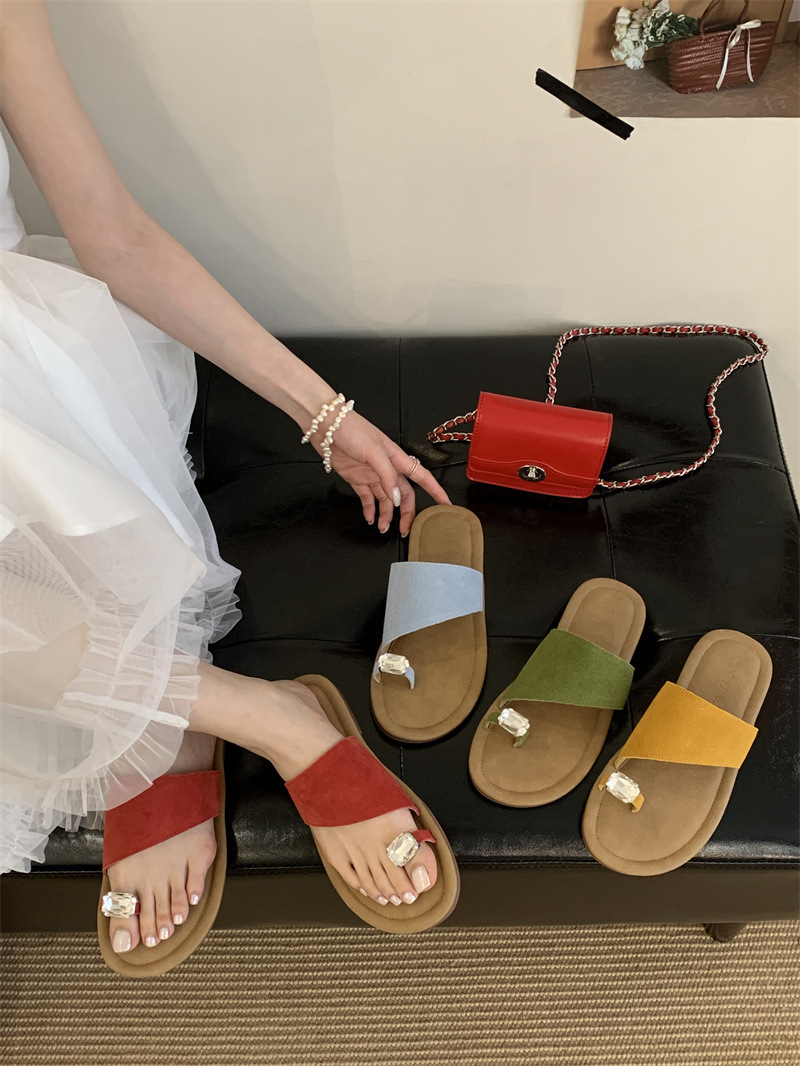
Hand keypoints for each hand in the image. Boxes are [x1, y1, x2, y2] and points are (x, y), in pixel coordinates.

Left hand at [314, 410, 450, 534]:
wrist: (326, 425)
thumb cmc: (352, 429)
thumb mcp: (374, 451)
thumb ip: (387, 475)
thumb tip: (395, 497)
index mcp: (397, 458)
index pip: (422, 477)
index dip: (435, 491)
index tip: (445, 505)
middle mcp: (387, 468)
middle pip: (403, 495)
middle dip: (406, 513)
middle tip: (404, 529)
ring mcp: (372, 474)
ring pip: (385, 500)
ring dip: (385, 515)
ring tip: (382, 528)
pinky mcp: (357, 478)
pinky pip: (367, 498)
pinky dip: (370, 510)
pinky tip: (370, 518)